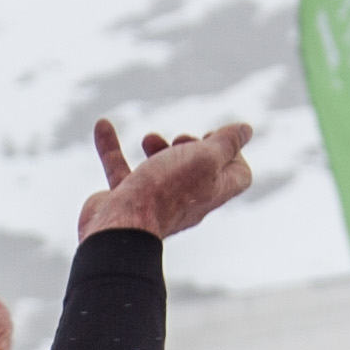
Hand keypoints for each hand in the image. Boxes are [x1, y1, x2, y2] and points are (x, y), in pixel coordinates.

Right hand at [79, 114, 256, 242]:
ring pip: (161, 170)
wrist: (120, 225)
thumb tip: (246, 130)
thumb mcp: (205, 158)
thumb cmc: (165, 192)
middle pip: (199, 170)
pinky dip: (112, 148)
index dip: (234, 153)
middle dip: (192, 146)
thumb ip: (226, 144)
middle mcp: (186, 200)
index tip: (217, 139)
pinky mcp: (124, 200)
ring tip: (149, 139)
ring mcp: (154, 202)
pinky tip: (103, 125)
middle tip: (183, 140)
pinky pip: (120, 170)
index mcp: (212, 191)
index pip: (239, 174)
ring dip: (157, 148)